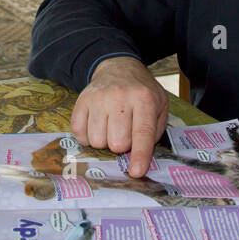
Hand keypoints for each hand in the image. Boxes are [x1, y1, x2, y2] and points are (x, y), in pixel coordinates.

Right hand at [70, 56, 168, 177]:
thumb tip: (141, 159)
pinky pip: (79, 133)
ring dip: (104, 142)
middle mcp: (120, 97)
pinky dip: (87, 137)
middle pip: (116, 142)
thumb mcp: (160, 106)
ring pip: (96, 141)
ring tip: (110, 128)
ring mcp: (98, 98)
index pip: (142, 132)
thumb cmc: (141, 93)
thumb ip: (155, 131)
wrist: (118, 67)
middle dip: (121, 146)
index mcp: (144, 99)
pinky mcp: (81, 100)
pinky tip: (96, 126)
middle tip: (124, 134)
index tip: (136, 172)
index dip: (139, 155)